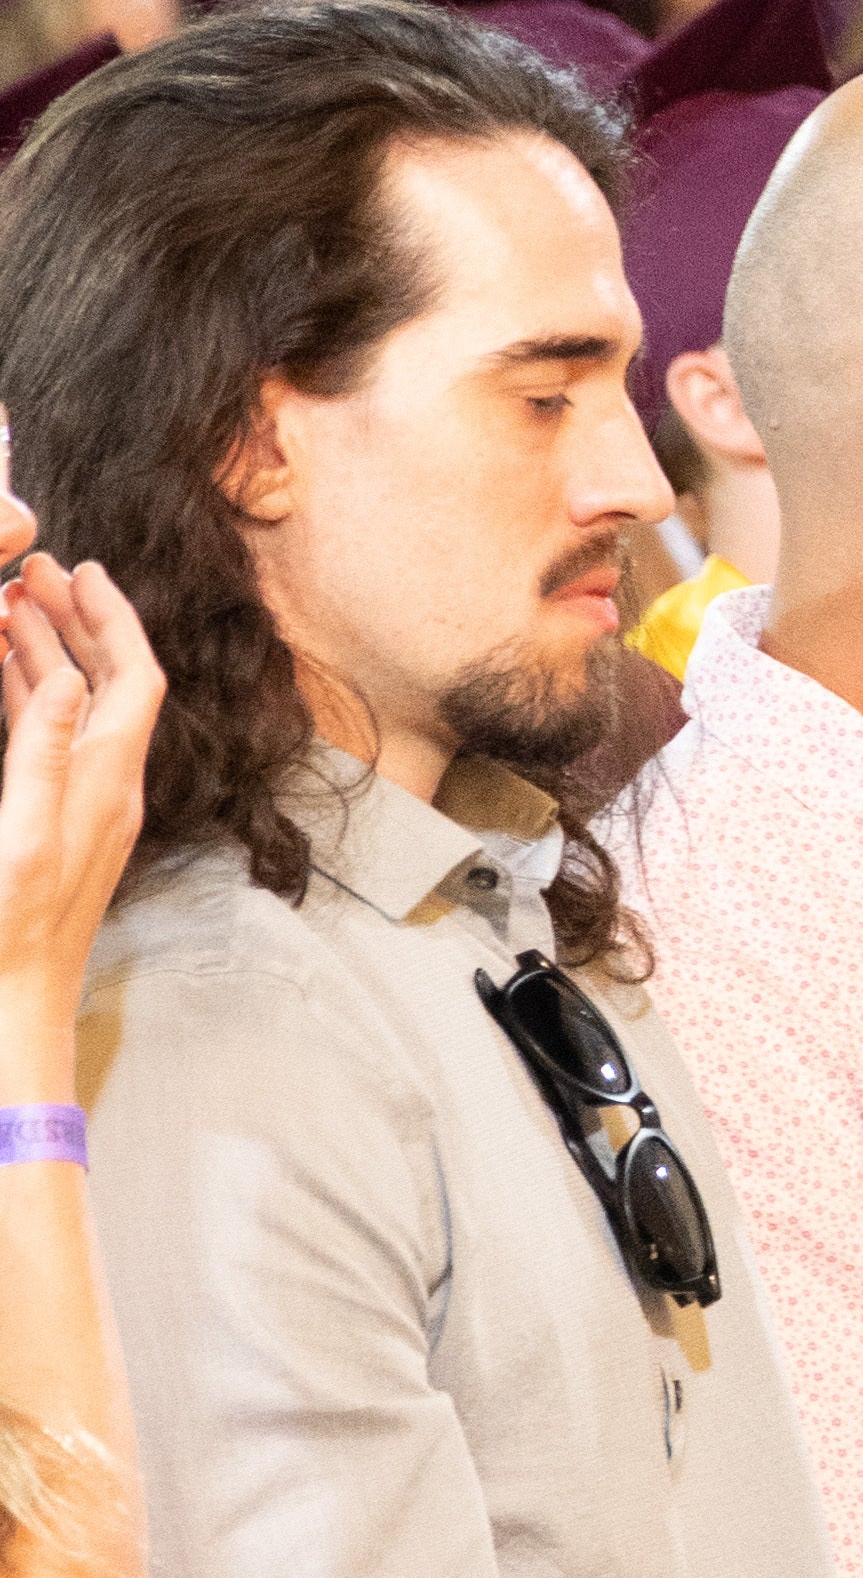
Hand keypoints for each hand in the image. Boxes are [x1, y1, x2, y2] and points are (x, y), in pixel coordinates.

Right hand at [0, 557, 163, 1087]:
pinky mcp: (53, 825)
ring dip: (46, 655)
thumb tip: (64, 676)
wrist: (13, 1008)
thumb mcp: (21, 838)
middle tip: (33, 573)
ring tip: (7, 607)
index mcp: (108, 782)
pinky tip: (2, 680)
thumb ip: (41, 755)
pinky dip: (26, 700)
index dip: (113, 616)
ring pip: (73, 709)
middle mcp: (107, 786)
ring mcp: (82, 806)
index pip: (134, 676)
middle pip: (107, 682)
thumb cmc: (10, 934)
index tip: (82, 568)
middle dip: (75, 622)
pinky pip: (49, 742)